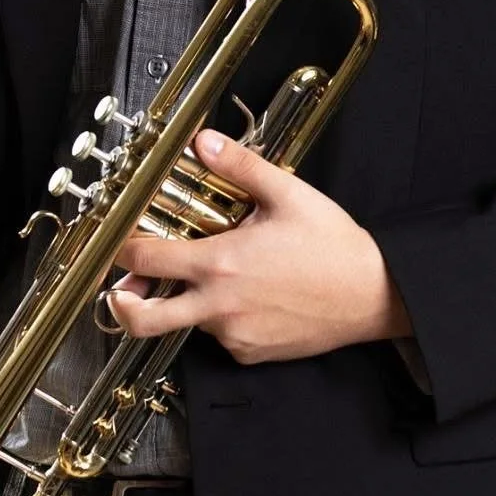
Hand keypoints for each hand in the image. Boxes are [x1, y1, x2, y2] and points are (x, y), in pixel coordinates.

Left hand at [109, 127, 412, 365]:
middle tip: (121, 289)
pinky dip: (223, 319)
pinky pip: (222, 338)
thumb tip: (203, 142)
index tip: (122, 242)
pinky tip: (248, 296)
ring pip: (189, 323)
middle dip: (122, 305)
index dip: (124, 249)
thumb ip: (239, 166)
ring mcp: (235, 334)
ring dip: (188, 303)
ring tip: (215, 279)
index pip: (146, 259)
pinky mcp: (251, 352)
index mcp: (221, 263)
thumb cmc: (335, 248)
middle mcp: (220, 305)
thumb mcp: (287, 195)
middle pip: (144, 319)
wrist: (374, 294)